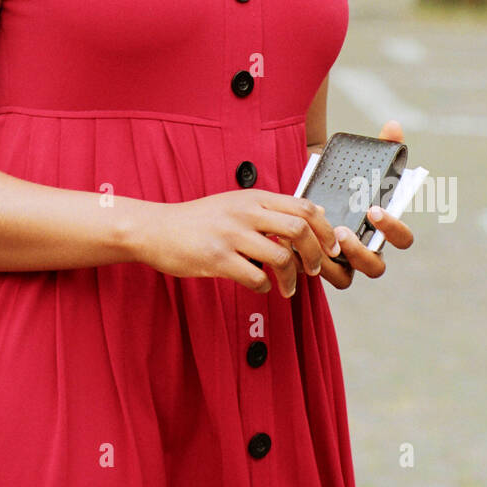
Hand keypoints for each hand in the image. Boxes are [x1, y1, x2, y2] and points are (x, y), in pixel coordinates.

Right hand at [136, 188, 340, 297]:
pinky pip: (256, 278)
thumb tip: (311, 215)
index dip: (325, 228)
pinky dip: (264, 286)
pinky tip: (260, 285)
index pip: (304, 206)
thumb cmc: (198, 220)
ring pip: (281, 257)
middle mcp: (245, 212)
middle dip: (315, 255)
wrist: (156, 229)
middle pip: (299, 229)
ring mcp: (231, 235)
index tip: (331, 247)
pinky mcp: (217, 258)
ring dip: (291, 279)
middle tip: (314, 270)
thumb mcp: (235, 203)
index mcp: (253, 198)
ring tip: (287, 288)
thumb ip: (269, 209)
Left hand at [316, 119, 414, 289]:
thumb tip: (394, 127)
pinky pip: (318, 276)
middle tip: (343, 230)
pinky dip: (308, 263)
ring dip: (333, 263)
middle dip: (361, 252)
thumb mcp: (357, 162)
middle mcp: (366, 249)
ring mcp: (342, 261)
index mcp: (381, 228)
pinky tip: (294, 242)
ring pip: (346, 278)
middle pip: (376, 267)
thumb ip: (379, 145)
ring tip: (316, 239)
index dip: (393, 229)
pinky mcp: (319, 265)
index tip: (374, 209)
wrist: (309, 189)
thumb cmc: (343, 181)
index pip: (402, 238)